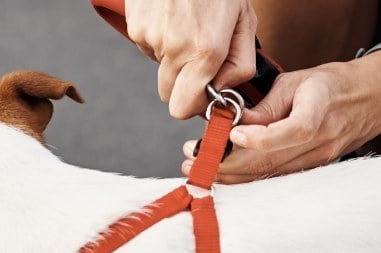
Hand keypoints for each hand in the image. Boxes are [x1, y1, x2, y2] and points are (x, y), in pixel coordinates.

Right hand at [125, 0, 256, 118]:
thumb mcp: (245, 21)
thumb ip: (240, 64)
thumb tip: (222, 91)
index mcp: (205, 52)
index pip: (183, 108)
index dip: (193, 105)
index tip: (204, 93)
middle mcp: (175, 49)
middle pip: (169, 96)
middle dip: (183, 85)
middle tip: (198, 58)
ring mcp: (151, 38)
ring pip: (159, 69)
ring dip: (172, 57)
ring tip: (186, 25)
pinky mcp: (135, 27)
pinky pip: (148, 47)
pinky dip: (159, 38)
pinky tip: (171, 16)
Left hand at [181, 51, 380, 182]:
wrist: (374, 99)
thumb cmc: (335, 85)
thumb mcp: (298, 82)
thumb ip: (266, 106)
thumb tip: (233, 123)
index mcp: (319, 112)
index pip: (291, 132)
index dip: (258, 139)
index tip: (230, 135)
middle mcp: (321, 142)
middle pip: (272, 162)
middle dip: (228, 165)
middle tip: (195, 160)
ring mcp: (319, 161)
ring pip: (270, 176)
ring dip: (233, 176)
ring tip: (202, 170)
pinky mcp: (314, 170)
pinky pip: (277, 179)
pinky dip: (250, 179)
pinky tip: (226, 176)